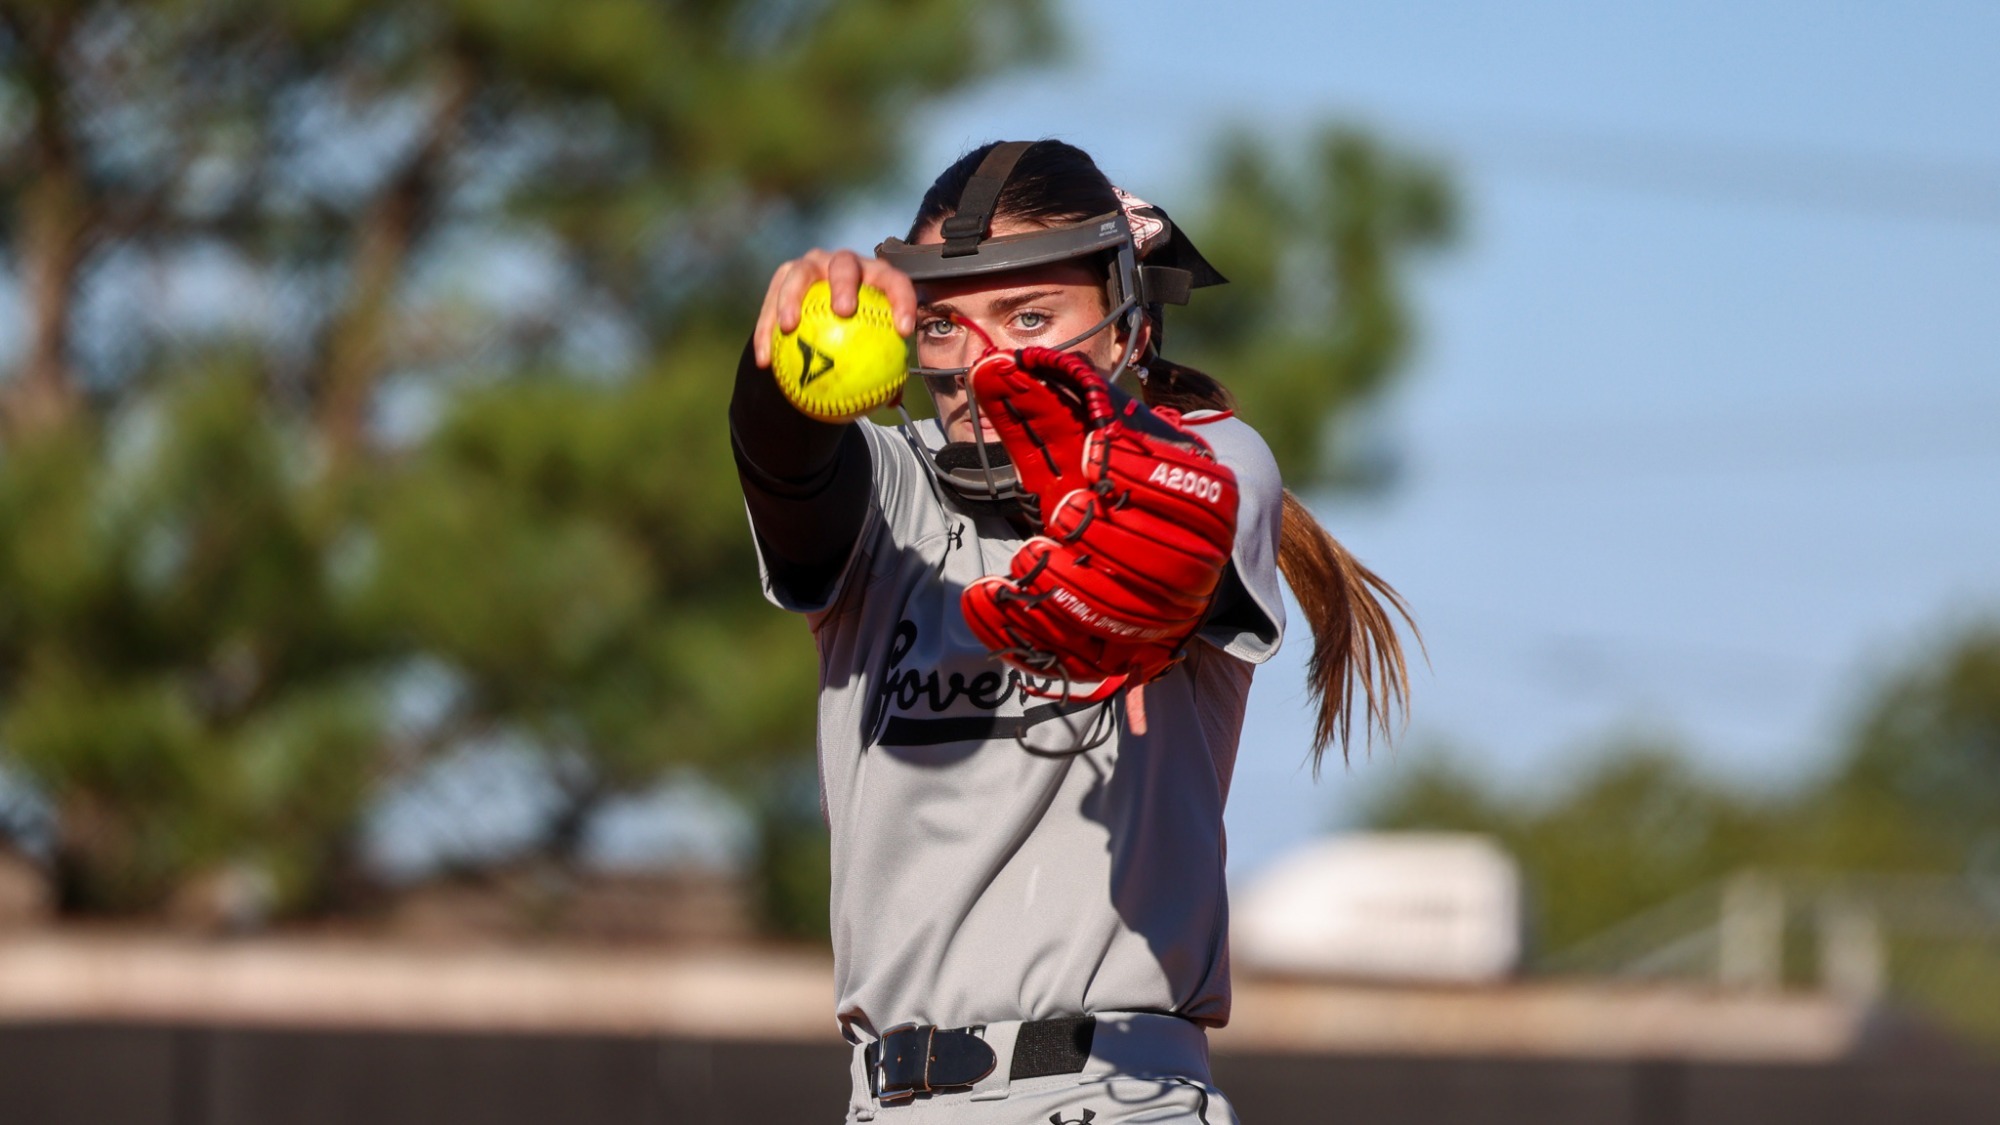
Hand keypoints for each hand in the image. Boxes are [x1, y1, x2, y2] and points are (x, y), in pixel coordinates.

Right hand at [753, 249, 916, 368]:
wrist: (822, 318)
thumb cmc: (856, 335)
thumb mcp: (872, 350)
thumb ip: (882, 370)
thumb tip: (891, 401)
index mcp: (874, 277)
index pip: (894, 282)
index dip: (902, 300)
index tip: (902, 330)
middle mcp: (844, 264)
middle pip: (845, 265)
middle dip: (844, 284)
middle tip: (843, 311)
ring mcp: (812, 265)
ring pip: (800, 274)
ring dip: (792, 298)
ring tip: (788, 327)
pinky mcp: (785, 274)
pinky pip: (772, 300)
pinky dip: (766, 330)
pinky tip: (764, 360)